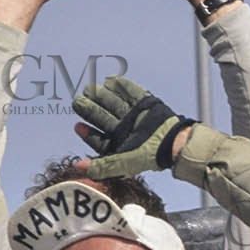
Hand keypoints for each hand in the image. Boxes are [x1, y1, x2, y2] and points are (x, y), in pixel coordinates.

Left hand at [72, 76, 194, 177]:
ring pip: (115, 104)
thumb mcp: (123, 163)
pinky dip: (122, 86)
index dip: (88, 133)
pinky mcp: (145, 103)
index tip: (77, 126)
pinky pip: (131, 93)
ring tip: (89, 89)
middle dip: (91, 109)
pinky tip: (110, 81)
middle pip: (104, 118)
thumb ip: (102, 166)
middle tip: (79, 101)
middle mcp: (126, 129)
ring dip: (102, 96)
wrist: (172, 141)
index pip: (100, 138)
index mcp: (120, 144)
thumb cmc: (149, 155)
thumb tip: (78, 168)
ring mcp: (135, 115)